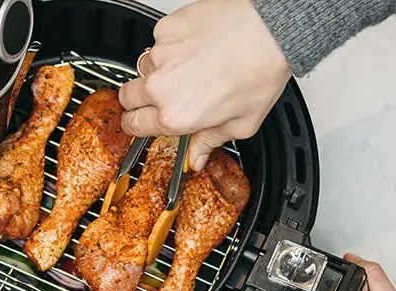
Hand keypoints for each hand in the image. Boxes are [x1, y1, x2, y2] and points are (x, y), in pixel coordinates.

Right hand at [118, 0, 290, 170]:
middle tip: (159, 97)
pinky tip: (194, 47)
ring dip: (157, 71)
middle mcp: (161, 86)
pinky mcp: (165, 29)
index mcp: (175, 114)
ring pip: (143, 67)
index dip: (136, 125)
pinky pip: (157, 41)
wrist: (269, 29)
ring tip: (186, 68)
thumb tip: (197, 157)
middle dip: (138, 100)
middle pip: (126, 97)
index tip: (140, 121)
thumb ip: (210, 142)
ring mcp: (160, 55)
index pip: (133, 125)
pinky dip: (170, 46)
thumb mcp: (242, 123)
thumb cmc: (260, 70)